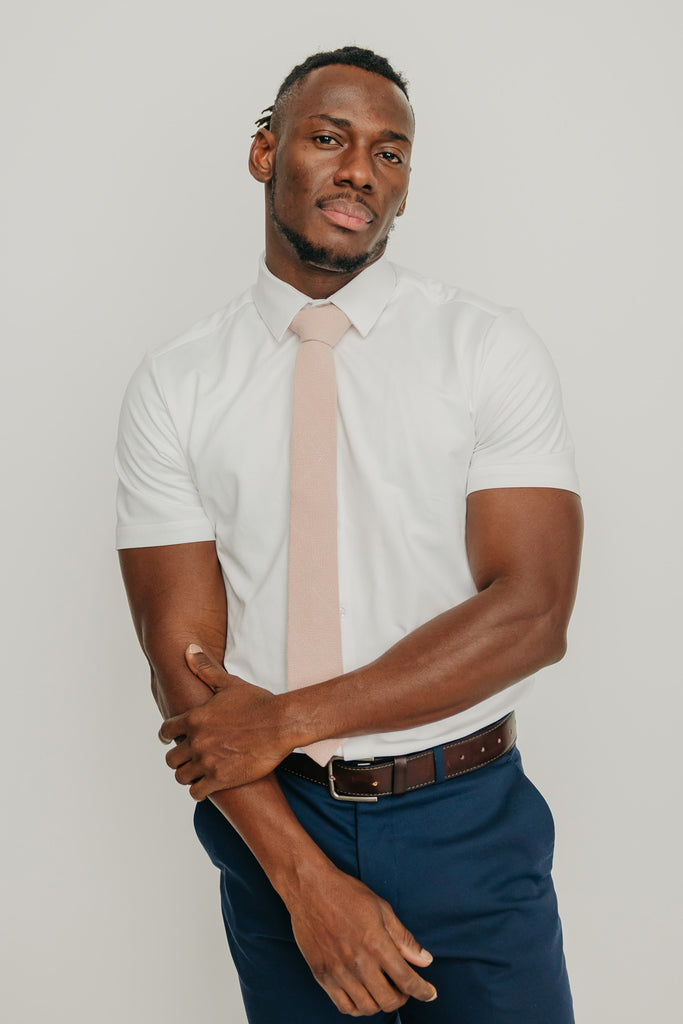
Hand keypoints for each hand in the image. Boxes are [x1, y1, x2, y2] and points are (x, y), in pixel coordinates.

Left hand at [159, 645, 289, 797]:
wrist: (281, 724)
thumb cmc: (258, 702)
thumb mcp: (229, 683)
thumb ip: (205, 669)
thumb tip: (189, 649)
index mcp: (194, 718)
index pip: (166, 732)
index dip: (167, 737)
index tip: (170, 740)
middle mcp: (196, 740)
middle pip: (171, 758)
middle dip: (178, 758)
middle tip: (189, 758)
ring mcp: (207, 761)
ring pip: (181, 776)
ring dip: (188, 775)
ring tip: (197, 773)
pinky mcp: (220, 778)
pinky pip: (196, 792)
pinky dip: (199, 790)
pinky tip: (208, 785)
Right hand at [287, 863, 436, 1016]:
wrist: (310, 888)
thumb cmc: (347, 894)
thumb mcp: (382, 909)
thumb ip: (404, 938)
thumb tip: (425, 960)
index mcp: (376, 944)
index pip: (407, 980)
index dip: (423, 991)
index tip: (430, 994)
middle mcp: (358, 963)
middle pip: (388, 1000)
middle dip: (402, 998)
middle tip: (403, 989)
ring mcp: (338, 972)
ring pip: (367, 1008)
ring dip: (380, 1004)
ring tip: (383, 991)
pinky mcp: (322, 975)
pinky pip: (343, 1006)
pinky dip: (357, 1008)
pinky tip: (363, 996)